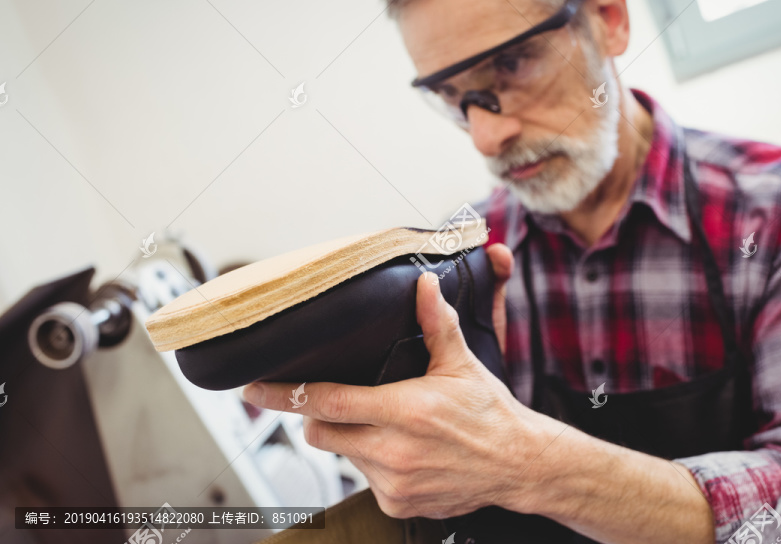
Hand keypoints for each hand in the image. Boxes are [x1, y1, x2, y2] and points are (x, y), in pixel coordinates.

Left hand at [241, 244, 547, 518]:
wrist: (518, 465)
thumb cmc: (488, 413)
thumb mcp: (461, 365)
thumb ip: (436, 324)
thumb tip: (423, 284)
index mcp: (404, 410)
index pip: (325, 402)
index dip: (284, 394)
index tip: (252, 389)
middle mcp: (393, 451)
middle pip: (321, 432)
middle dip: (317, 416)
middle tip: (338, 401)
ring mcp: (393, 483)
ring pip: (342, 455)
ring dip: (350, 438)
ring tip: (385, 425)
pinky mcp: (397, 504)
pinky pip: (364, 479)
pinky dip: (371, 463)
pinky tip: (401, 451)